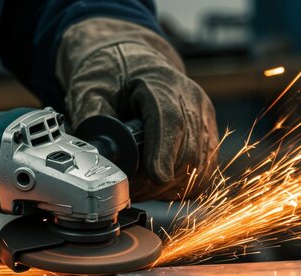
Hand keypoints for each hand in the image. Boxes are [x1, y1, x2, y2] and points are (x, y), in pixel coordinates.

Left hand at [57, 18, 218, 201]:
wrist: (132, 63)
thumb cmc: (112, 74)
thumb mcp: (91, 88)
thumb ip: (92, 117)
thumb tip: (96, 151)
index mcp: (160, 82)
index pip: (171, 119)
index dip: (165, 151)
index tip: (156, 176)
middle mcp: (190, 98)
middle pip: (187, 149)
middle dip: (158, 178)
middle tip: (129, 187)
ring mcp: (204, 117)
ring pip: (198, 165)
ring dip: (168, 185)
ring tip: (139, 186)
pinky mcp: (209, 134)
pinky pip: (204, 170)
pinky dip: (181, 184)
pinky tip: (158, 183)